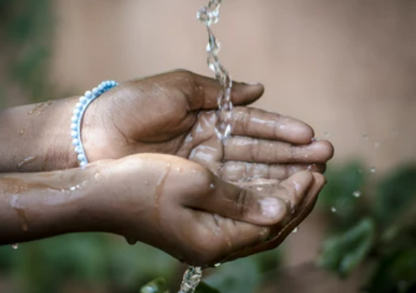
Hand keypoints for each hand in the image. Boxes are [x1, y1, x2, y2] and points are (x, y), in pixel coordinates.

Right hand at [81, 153, 325, 266]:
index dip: (296, 197)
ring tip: (301, 172)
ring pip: (255, 218)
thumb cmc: (140, 184)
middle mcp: (211, 244)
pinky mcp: (194, 222)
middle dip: (296, 198)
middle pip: (268, 226)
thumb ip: (239, 199)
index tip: (314, 171)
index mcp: (213, 241)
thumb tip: (279, 209)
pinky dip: (256, 195)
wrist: (97, 193)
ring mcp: (202, 234)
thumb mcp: (194, 183)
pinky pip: (237, 212)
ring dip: (278, 194)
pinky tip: (266, 179)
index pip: (271, 223)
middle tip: (317, 170)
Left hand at [82, 70, 332, 174]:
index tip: (311, 136)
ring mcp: (202, 168)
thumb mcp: (178, 88)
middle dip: (291, 154)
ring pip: (248, 173)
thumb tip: (261, 88)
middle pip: (258, 151)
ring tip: (313, 177)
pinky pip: (228, 191)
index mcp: (208, 116)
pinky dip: (253, 193)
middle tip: (325, 159)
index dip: (282, 131)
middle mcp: (210, 144)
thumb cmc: (133, 105)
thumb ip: (219, 91)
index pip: (253, 125)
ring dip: (280, 175)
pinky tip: (278, 196)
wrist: (93, 134)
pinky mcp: (191, 188)